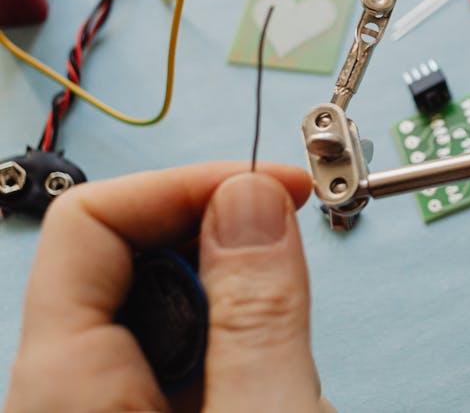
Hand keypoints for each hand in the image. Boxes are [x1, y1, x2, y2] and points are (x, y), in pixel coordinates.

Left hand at [5, 162, 329, 412]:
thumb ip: (258, 310)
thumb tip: (250, 199)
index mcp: (64, 388)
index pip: (88, 222)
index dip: (188, 185)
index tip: (273, 187)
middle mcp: (64, 398)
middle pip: (127, 257)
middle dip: (222, 238)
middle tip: (298, 244)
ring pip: (160, 309)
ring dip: (234, 300)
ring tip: (290, 342)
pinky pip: (175, 361)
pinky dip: (231, 347)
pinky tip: (270, 381)